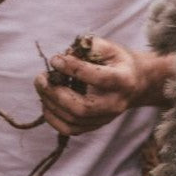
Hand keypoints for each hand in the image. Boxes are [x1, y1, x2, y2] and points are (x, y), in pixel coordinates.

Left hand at [35, 37, 173, 135]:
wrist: (134, 84)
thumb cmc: (118, 62)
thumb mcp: (110, 47)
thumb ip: (90, 46)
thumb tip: (66, 54)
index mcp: (123, 80)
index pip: (99, 78)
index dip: (74, 69)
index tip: (55, 59)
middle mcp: (115, 104)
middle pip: (83, 107)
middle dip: (56, 93)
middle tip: (41, 78)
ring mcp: (105, 119)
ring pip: (74, 120)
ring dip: (51, 104)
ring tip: (41, 86)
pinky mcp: (95, 126)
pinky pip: (70, 129)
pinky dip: (53, 118)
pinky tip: (46, 102)